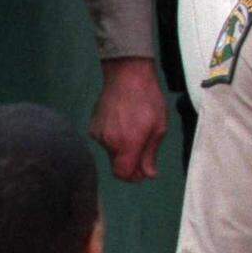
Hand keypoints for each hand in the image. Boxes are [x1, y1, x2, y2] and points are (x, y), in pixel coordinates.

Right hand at [88, 57, 167, 181]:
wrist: (127, 75)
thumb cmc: (148, 99)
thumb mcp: (159, 127)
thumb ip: (151, 154)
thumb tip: (148, 175)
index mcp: (127, 144)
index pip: (123, 174)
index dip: (133, 177)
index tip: (143, 171)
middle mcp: (108, 142)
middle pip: (117, 165)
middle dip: (130, 162)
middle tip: (144, 148)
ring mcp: (98, 133)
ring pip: (111, 152)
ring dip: (122, 148)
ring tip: (135, 128)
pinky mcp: (93, 126)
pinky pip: (104, 140)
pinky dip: (114, 138)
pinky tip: (123, 122)